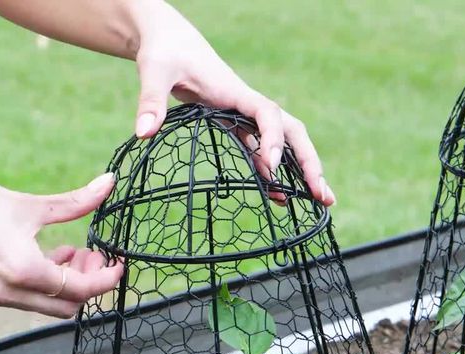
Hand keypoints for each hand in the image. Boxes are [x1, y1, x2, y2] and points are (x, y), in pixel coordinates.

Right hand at [0, 169, 123, 317]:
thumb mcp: (32, 205)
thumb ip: (76, 202)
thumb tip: (110, 183)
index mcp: (23, 271)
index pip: (79, 290)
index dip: (105, 279)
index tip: (117, 264)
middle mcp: (6, 293)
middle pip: (65, 307)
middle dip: (86, 284)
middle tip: (91, 255)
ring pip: (44, 306)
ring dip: (62, 284)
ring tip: (66, 252)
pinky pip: (22, 301)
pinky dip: (39, 285)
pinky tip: (40, 257)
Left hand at [131, 3, 334, 206]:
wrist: (170, 41)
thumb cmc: (164, 52)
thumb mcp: (154, 72)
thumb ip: (150, 101)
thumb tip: (142, 134)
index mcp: (235, 91)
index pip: (267, 114)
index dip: (273, 139)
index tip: (271, 167)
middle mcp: (247, 104)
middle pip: (291, 131)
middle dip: (309, 161)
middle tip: (322, 195)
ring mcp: (244, 115)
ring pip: (283, 143)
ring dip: (301, 169)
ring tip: (319, 201)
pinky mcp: (235, 123)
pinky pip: (261, 150)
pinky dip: (272, 173)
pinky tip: (278, 197)